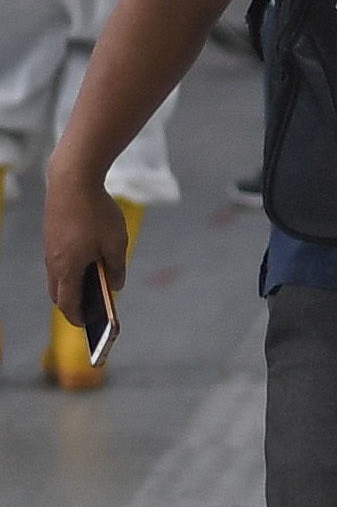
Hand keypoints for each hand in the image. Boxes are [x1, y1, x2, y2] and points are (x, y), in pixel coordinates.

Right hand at [42, 162, 125, 332]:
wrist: (72, 181)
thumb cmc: (97, 213)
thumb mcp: (116, 243)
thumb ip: (117, 268)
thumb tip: (116, 287)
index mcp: (68, 268)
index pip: (68, 302)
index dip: (78, 317)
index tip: (88, 326)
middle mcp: (53, 261)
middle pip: (59, 292)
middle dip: (72, 304)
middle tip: (90, 311)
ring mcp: (50, 249)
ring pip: (57, 276)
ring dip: (71, 285)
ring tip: (92, 289)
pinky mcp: (51, 236)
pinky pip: (58, 261)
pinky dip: (70, 270)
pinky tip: (88, 265)